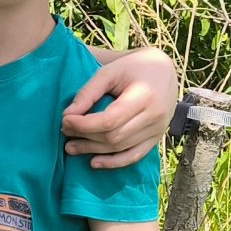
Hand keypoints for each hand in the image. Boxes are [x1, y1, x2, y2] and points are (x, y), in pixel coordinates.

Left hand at [63, 48, 178, 168]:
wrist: (165, 71)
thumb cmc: (134, 68)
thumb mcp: (110, 71)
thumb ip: (88, 92)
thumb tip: (67, 115)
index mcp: (145, 96)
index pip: (110, 120)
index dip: (84, 124)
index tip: (65, 119)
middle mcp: (155, 116)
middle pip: (114, 136)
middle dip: (85, 136)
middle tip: (65, 131)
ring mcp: (157, 130)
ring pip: (120, 148)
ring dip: (93, 150)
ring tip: (71, 147)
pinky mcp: (156, 138)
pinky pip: (134, 156)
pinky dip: (113, 163)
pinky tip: (94, 162)